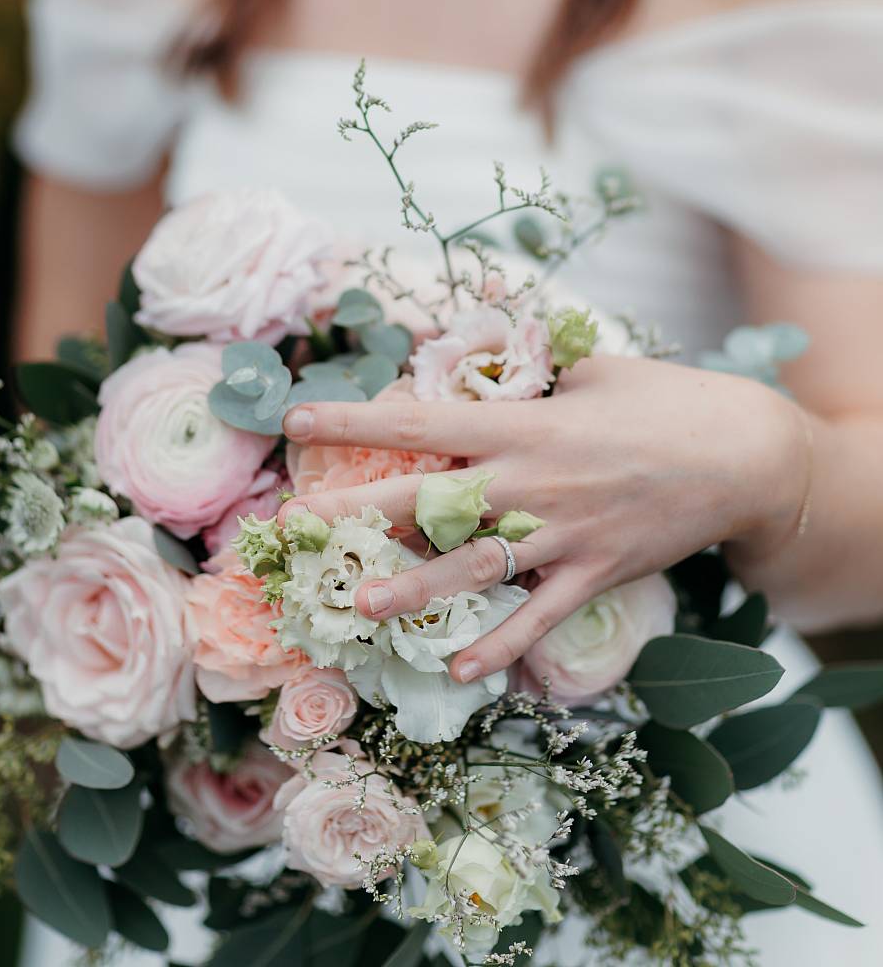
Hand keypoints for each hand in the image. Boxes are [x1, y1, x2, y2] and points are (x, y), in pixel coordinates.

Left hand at [278, 356, 805, 683]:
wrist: (742, 455)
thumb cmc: (662, 401)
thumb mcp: (590, 369)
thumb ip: (527, 375)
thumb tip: (469, 366)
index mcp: (524, 424)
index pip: (419, 419)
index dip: (354, 420)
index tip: (296, 419)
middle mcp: (530, 482)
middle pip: (426, 499)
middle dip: (355, 513)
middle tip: (292, 531)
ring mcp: (562, 535)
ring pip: (471, 567)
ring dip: (412, 587)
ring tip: (357, 605)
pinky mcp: (594, 575)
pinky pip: (537, 618)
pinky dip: (500, 645)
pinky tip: (459, 668)